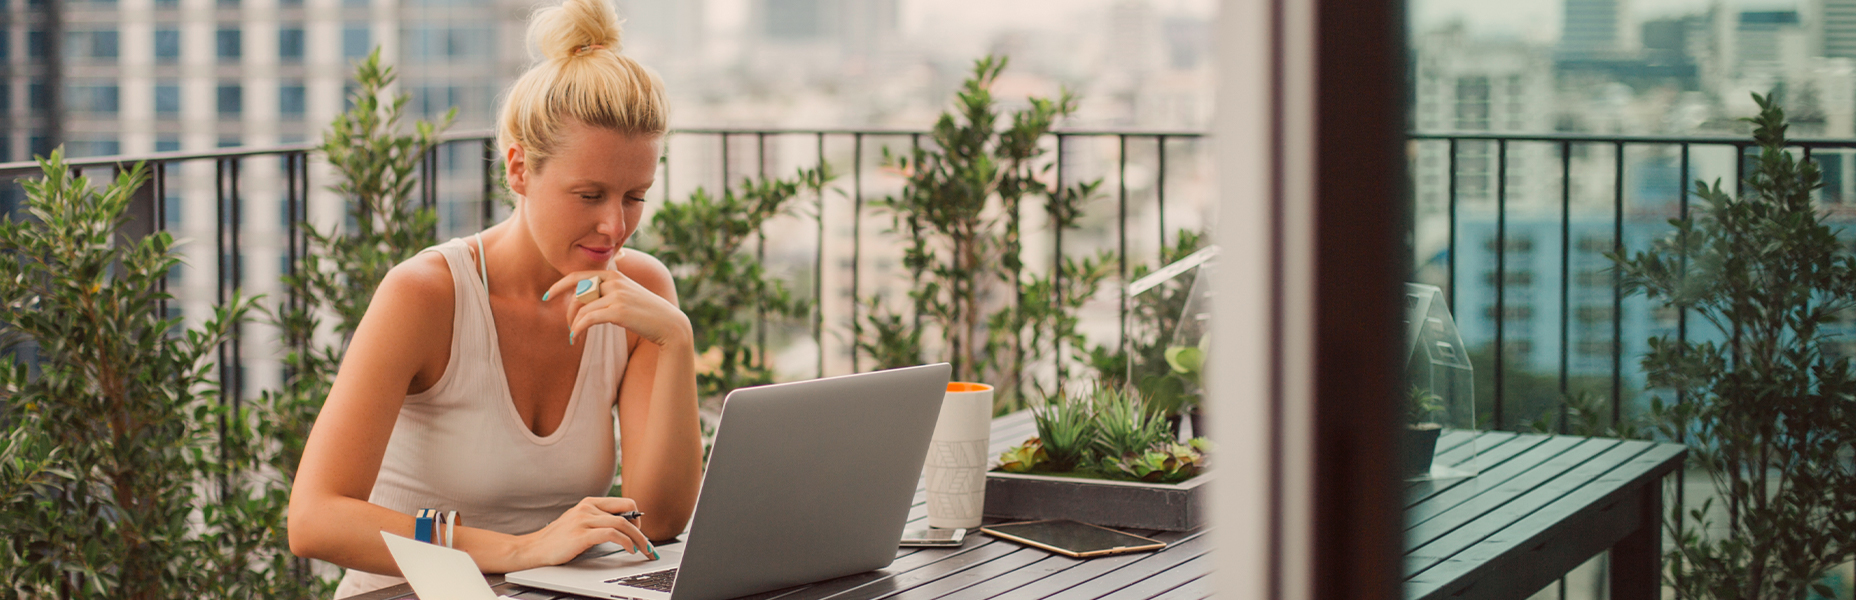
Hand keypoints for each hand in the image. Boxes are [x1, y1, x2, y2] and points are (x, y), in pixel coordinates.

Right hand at [514, 497, 653, 567]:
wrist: (533, 549)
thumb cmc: (556, 539)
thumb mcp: (579, 523)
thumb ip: (597, 521)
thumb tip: (623, 527)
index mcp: (589, 503)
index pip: (624, 502)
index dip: (637, 517)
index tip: (641, 531)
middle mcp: (587, 508)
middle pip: (627, 512)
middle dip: (642, 530)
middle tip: (648, 543)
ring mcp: (584, 520)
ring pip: (622, 523)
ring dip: (638, 538)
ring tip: (643, 549)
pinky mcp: (581, 535)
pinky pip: (611, 534)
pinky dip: (625, 542)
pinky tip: (629, 549)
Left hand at [546, 269, 690, 347]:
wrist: (669, 324)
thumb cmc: (646, 312)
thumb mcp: (627, 294)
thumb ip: (608, 290)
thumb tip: (584, 294)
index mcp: (614, 275)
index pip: (578, 275)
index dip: (559, 285)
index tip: (548, 296)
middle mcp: (614, 282)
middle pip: (577, 294)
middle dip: (568, 312)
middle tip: (569, 327)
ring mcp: (617, 295)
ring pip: (581, 309)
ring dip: (573, 325)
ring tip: (573, 336)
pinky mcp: (619, 311)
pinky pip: (588, 319)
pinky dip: (578, 329)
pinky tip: (576, 338)